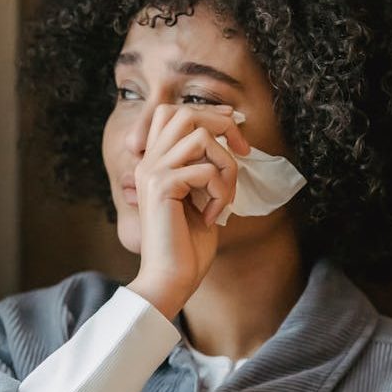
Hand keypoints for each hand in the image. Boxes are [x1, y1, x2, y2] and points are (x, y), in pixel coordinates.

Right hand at [126, 104, 249, 318]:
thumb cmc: (187, 246)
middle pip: (185, 113)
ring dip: (225, 166)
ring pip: (201, 137)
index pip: (172, 113)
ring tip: (224, 197)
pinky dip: (220, 192)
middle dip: (222, 127)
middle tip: (242, 153)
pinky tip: (213, 216)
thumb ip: (205, 169)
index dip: (208, 114)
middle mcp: (148, 162)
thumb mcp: (200, 198)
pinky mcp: (162, 186)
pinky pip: (205, 170)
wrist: (170, 279)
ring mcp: (152, 172)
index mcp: (154, 163)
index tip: (234, 136)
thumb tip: (230, 142)